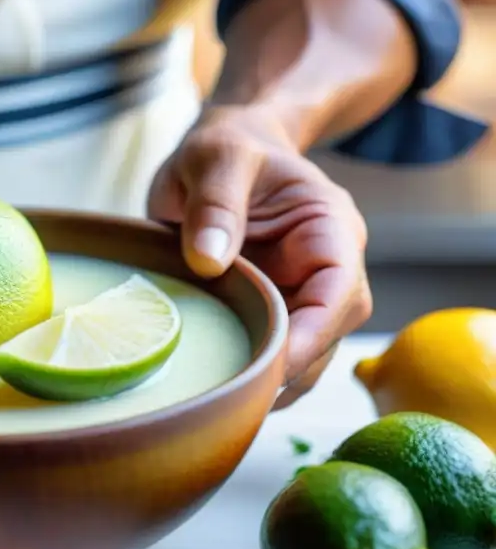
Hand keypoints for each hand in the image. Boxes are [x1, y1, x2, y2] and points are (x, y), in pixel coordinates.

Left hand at [148, 106, 372, 407]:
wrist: (222, 152)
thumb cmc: (227, 148)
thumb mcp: (216, 157)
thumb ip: (215, 202)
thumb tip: (210, 260)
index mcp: (329, 229)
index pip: (340, 291)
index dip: (313, 335)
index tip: (273, 365)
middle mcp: (324, 269)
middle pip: (326, 336)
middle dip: (287, 370)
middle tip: (234, 395)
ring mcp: (297, 294)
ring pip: (301, 357)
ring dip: (267, 381)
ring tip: (220, 400)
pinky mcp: (268, 312)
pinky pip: (270, 355)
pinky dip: (248, 375)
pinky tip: (215, 387)